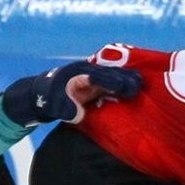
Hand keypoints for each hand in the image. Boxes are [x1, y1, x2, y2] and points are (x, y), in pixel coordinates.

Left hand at [0, 60, 141, 126]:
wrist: (41, 94)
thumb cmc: (47, 99)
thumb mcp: (54, 105)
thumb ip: (66, 108)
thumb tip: (79, 113)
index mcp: (77, 73)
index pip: (97, 76)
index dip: (110, 81)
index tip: (122, 87)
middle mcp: (87, 70)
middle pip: (109, 72)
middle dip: (123, 77)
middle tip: (139, 85)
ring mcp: (92, 76)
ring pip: (112, 74)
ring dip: (126, 79)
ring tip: (142, 84)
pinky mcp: (95, 83)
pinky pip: (111, 80)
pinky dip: (123, 83)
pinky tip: (135, 87)